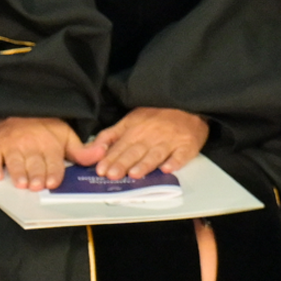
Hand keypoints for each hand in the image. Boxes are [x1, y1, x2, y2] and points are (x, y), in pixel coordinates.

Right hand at [0, 116, 78, 191]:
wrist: (18, 110)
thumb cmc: (43, 128)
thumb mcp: (65, 136)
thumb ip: (81, 151)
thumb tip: (101, 154)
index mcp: (50, 145)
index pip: (53, 162)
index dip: (53, 173)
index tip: (52, 182)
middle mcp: (30, 145)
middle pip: (34, 164)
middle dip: (36, 175)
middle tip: (36, 186)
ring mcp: (11, 146)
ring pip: (15, 162)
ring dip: (18, 173)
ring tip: (20, 183)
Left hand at [82, 106, 206, 181]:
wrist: (188, 106)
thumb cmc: (156, 116)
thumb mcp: (129, 121)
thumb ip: (110, 136)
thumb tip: (93, 151)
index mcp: (134, 130)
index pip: (119, 147)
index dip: (110, 158)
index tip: (101, 169)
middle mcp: (151, 136)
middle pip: (135, 151)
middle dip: (123, 163)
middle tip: (113, 174)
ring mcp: (170, 141)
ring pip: (155, 154)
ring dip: (145, 164)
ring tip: (134, 174)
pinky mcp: (187, 145)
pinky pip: (181, 155)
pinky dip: (175, 162)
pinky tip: (167, 169)